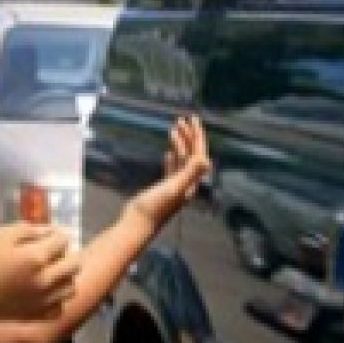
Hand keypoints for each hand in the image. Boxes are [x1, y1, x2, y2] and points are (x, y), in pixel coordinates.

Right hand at [0, 223, 79, 321]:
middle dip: (67, 254)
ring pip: (71, 286)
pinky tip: (46, 292)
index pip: (63, 240)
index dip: (58, 233)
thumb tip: (49, 230)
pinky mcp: (40, 314)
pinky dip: (58, 298)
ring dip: (66, 277)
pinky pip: (61, 306)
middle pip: (75, 263)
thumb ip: (28, 229)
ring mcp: (45, 299)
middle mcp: (47, 279)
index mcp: (37, 257)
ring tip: (52, 273)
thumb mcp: (1, 236)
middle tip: (54, 253)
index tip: (50, 234)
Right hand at [130, 114, 212, 228]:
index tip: (193, 119)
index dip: (196, 135)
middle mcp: (187, 183)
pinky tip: (168, 152)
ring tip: (174, 129)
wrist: (138, 224)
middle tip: (182, 118)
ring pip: (181, 160)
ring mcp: (175, 186)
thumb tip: (205, 159)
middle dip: (189, 135)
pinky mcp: (163, 190)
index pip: (198, 153)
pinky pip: (172, 170)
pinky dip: (172, 158)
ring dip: (179, 144)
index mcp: (191, 181)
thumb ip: (190, 173)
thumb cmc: (154, 207)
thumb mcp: (173, 188)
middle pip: (191, 155)